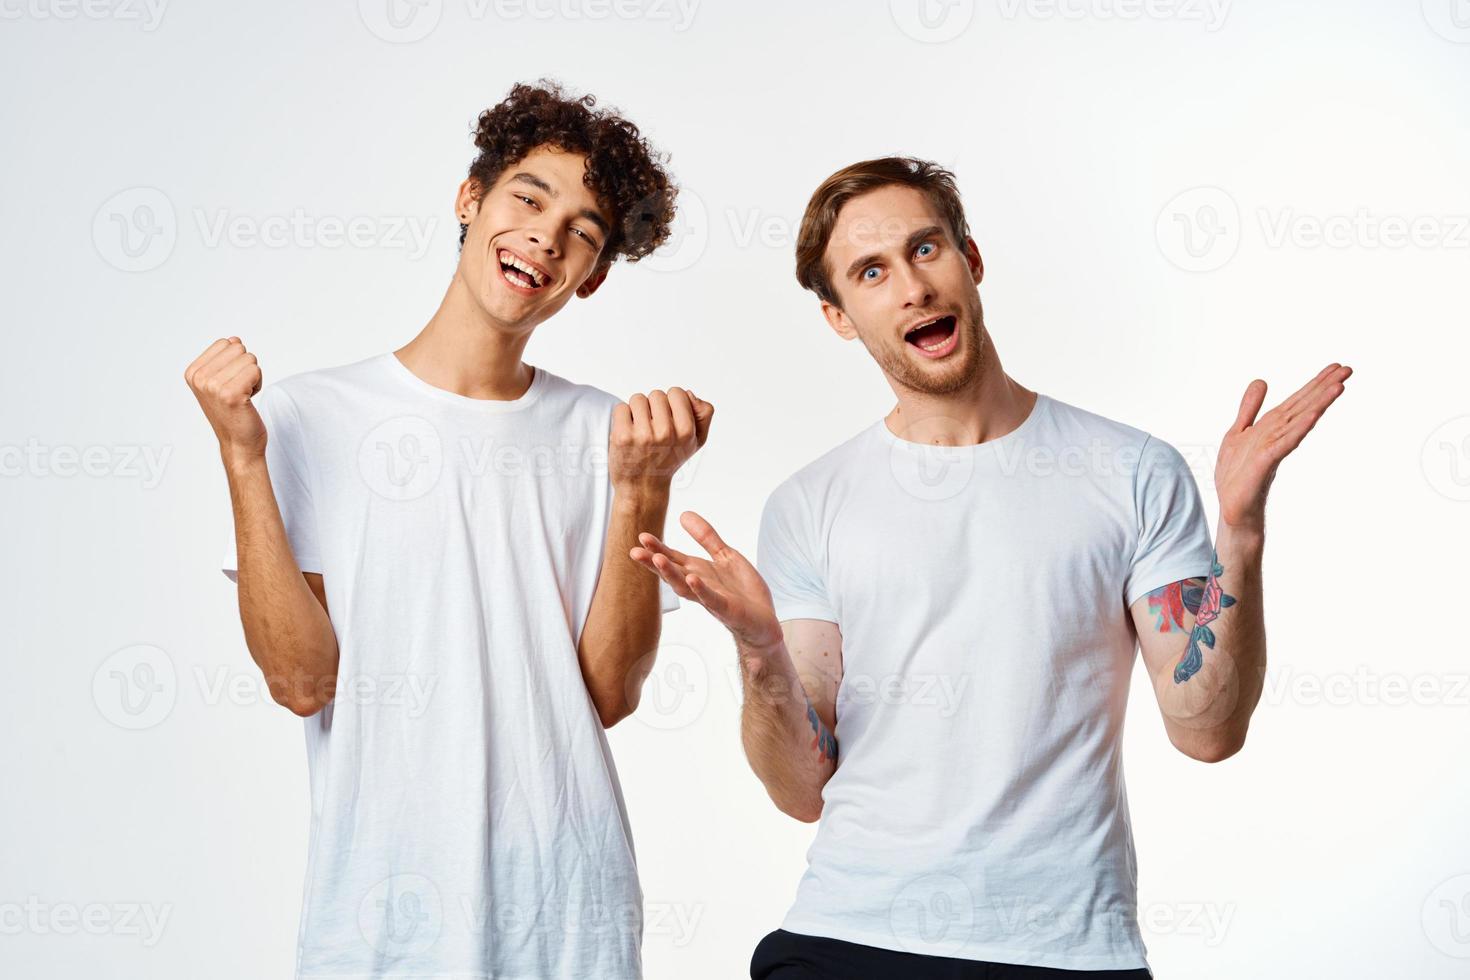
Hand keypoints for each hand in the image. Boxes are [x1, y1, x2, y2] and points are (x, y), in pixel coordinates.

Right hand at [185, 337, 266, 466]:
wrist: (238, 444)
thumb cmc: (233, 413)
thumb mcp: (220, 381)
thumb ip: (224, 358)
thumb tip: (234, 339)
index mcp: (193, 372)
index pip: (226, 342)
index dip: (235, 362)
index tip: (229, 383)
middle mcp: (199, 378)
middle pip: (239, 348)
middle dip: (245, 368)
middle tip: (238, 391)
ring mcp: (213, 386)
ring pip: (250, 358)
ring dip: (253, 377)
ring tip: (242, 396)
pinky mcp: (231, 395)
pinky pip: (256, 370)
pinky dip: (258, 384)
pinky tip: (247, 400)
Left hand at [609, 388, 713, 493]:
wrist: (643, 487)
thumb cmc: (670, 458)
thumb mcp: (696, 440)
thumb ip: (703, 413)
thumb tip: (689, 393)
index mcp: (686, 431)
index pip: (677, 392)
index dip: (671, 403)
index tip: (669, 419)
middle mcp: (666, 432)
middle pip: (656, 394)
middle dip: (653, 408)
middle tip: (653, 428)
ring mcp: (642, 435)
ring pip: (638, 399)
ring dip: (637, 411)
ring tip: (640, 430)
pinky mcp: (622, 436)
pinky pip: (621, 408)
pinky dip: (622, 417)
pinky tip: (629, 433)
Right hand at [630, 511, 781, 650]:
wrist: (764, 621)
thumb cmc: (742, 591)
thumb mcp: (725, 556)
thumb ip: (706, 537)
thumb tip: (683, 514)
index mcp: (699, 571)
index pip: (673, 558)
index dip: (658, 548)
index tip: (642, 537)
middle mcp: (700, 586)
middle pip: (672, 573)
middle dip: (654, 563)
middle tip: (634, 552)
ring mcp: (711, 598)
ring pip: (686, 587)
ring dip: (671, 574)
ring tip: (657, 560)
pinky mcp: (727, 609)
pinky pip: (711, 599)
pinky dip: (701, 590)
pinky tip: (692, 579)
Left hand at [1215, 362, 1351, 530]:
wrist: (1234, 513)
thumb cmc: (1238, 478)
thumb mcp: (1237, 434)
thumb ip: (1249, 409)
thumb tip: (1261, 381)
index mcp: (1272, 428)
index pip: (1297, 401)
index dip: (1315, 383)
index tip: (1336, 365)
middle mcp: (1278, 436)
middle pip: (1304, 407)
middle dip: (1324, 388)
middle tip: (1349, 369)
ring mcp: (1274, 449)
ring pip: (1299, 421)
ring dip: (1318, 403)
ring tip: (1340, 385)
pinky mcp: (1265, 464)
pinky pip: (1285, 442)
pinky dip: (1299, 428)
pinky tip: (1314, 415)